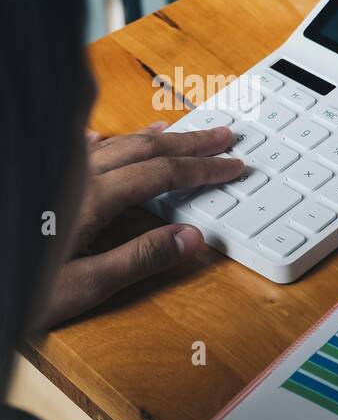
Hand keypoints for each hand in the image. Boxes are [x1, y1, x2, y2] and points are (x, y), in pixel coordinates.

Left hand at [39, 123, 244, 327]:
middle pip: (144, 149)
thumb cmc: (16, 286)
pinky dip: (103, 141)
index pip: (163, 175)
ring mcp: (53, 175)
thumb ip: (140, 259)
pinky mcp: (36, 181)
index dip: (203, 168)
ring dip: (153, 138)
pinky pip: (77, 149)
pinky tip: (104, 138)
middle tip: (223, 136)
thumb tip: (192, 239)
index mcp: (92, 201)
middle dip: (188, 143)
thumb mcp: (83, 286)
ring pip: (113, 143)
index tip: (233, 165)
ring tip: (179, 132)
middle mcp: (74, 179)